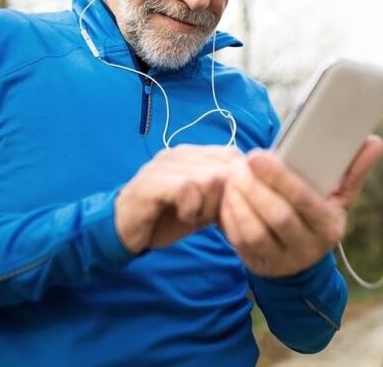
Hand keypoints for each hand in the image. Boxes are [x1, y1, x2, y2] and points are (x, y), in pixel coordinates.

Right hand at [115, 145, 242, 252]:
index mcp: (195, 154)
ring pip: (211, 178)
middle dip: (225, 199)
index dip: (240, 184)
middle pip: (227, 168)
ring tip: (193, 216)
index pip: (234, 156)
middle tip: (209, 216)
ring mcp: (165, 164)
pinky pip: (188, 188)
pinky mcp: (152, 181)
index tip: (227, 208)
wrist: (125, 230)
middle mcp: (181, 153)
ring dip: (208, 206)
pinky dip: (191, 208)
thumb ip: (226, 197)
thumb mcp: (204, 207)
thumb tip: (258, 195)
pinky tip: (182, 217)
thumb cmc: (166, 218)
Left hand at [219, 134, 382, 276]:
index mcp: (330, 227)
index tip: (259, 155)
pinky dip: (230, 215)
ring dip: (239, 200)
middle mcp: (308, 247)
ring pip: (255, 230)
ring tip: (232, 175)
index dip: (281, 178)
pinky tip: (227, 194)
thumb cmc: (317, 218)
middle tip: (240, 163)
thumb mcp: (339, 199)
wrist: (299, 264)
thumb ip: (354, 170)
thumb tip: (375, 141)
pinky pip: (239, 240)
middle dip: (255, 187)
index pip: (306, 201)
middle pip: (278, 216)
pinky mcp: (257, 264)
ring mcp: (281, 260)